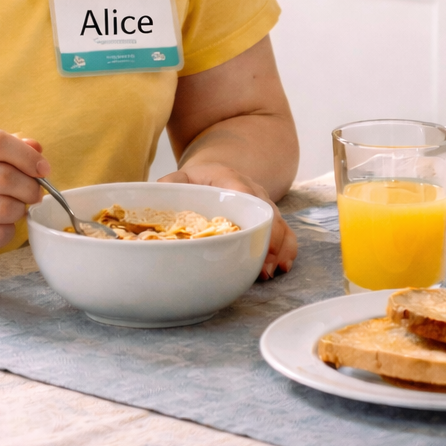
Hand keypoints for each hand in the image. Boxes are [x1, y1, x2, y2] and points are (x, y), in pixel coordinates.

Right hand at [0, 126, 48, 267]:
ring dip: (19, 210)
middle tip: (35, 193)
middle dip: (29, 187)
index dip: (27, 155)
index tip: (43, 168)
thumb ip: (10, 148)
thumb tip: (35, 147)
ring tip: (15, 208)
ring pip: (4, 207)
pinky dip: (8, 231)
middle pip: (3, 176)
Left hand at [158, 161, 297, 278]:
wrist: (218, 172)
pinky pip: (284, 233)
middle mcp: (253, 192)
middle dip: (271, 241)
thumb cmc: (200, 180)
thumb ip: (172, 184)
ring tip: (270, 272)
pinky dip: (285, 250)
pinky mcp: (267, 220)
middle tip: (264, 267)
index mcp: (231, 179)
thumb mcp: (184, 177)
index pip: (246, 193)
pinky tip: (281, 267)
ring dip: (279, 250)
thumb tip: (159, 192)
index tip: (256, 236)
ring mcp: (263, 207)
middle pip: (269, 214)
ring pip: (280, 226)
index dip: (253, 215)